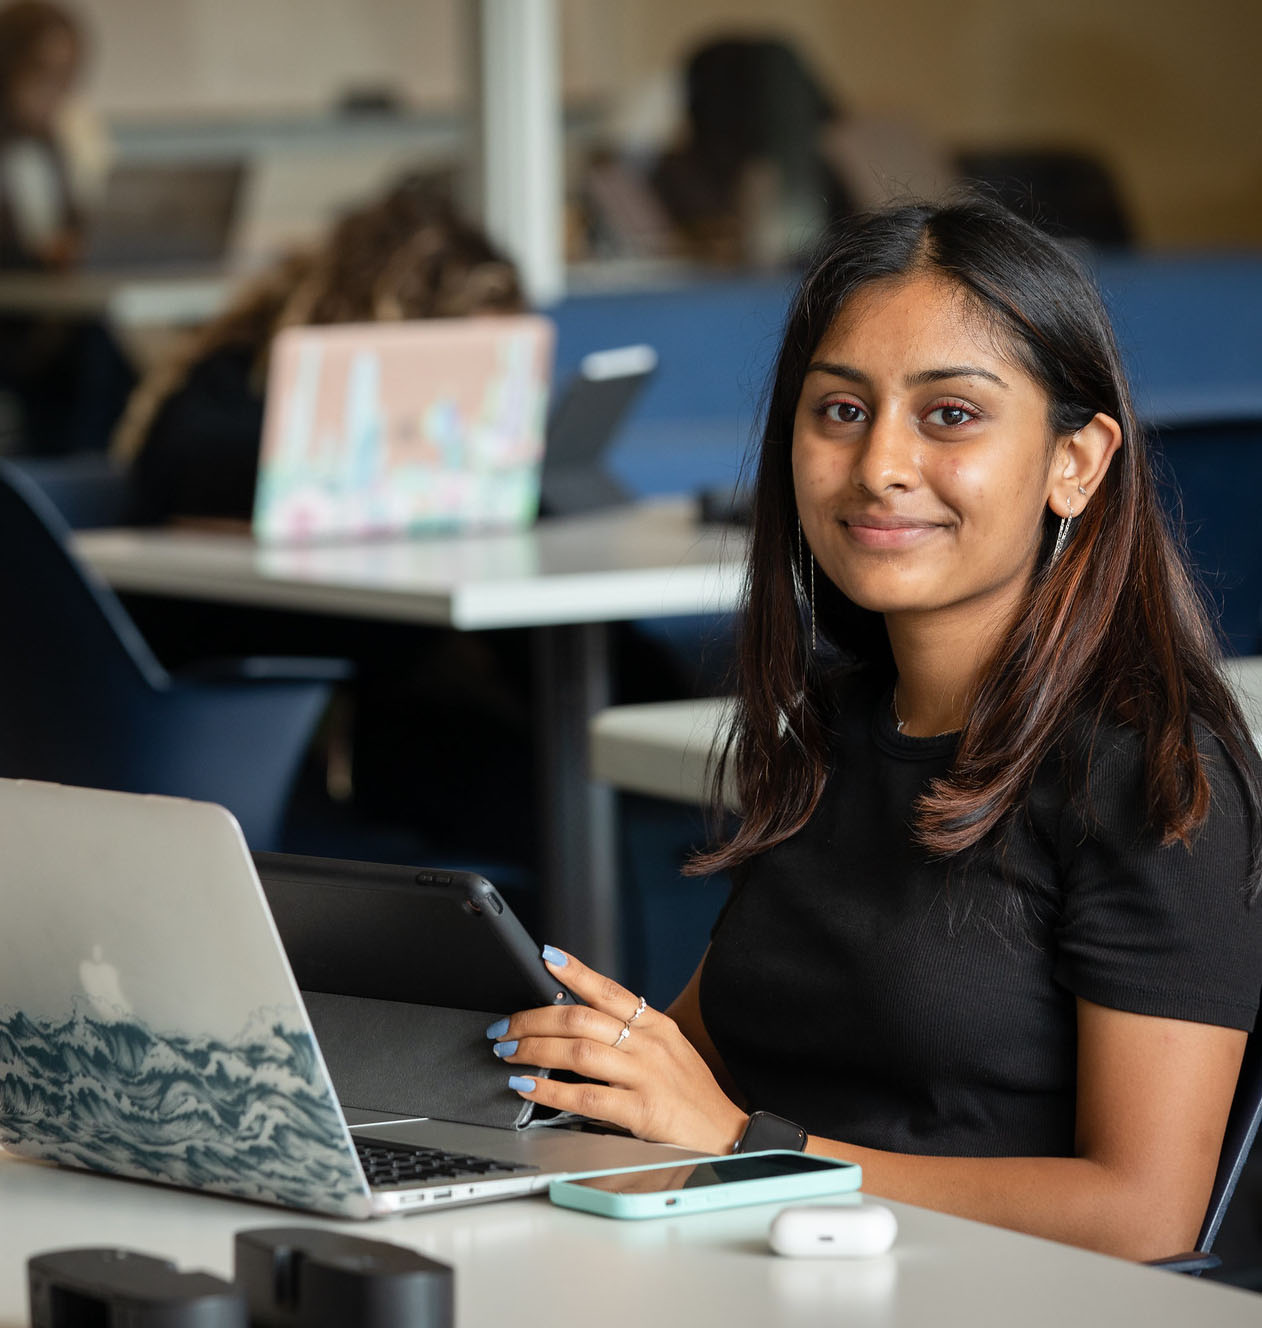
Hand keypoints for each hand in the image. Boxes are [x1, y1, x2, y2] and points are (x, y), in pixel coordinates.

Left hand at [489, 948, 747, 1154]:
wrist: (724, 1131)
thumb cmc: (690, 1091)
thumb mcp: (666, 1048)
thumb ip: (629, 1033)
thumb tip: (577, 1022)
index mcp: (655, 1025)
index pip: (608, 990)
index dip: (575, 971)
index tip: (547, 957)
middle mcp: (649, 1044)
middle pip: (581, 1019)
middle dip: (534, 1020)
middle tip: (505, 1027)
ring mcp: (646, 1076)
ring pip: (579, 1052)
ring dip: (535, 1050)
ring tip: (509, 1053)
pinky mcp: (642, 1110)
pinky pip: (586, 1096)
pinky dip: (551, 1090)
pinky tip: (529, 1087)